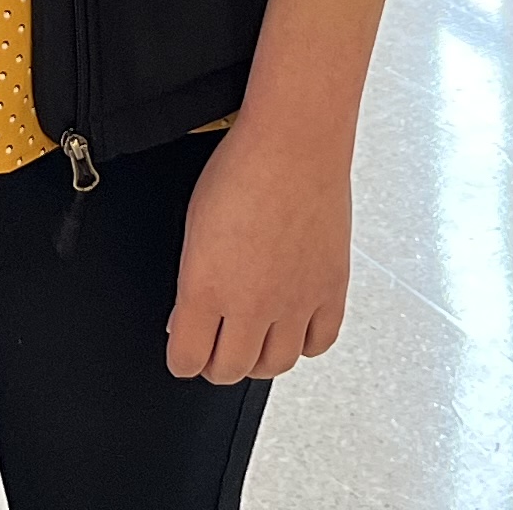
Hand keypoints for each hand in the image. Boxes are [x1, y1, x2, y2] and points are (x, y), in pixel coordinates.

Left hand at [164, 108, 352, 382]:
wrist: (295, 141)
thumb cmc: (242, 168)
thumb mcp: (194, 226)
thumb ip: (191, 282)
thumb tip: (187, 318)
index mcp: (206, 288)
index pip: (186, 361)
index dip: (182, 357)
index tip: (184, 348)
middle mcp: (251, 304)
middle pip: (229, 371)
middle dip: (216, 363)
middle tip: (216, 344)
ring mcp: (295, 301)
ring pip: (275, 366)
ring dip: (259, 359)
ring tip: (253, 338)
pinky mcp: (331, 290)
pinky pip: (319, 343)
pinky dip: (304, 343)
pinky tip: (294, 325)